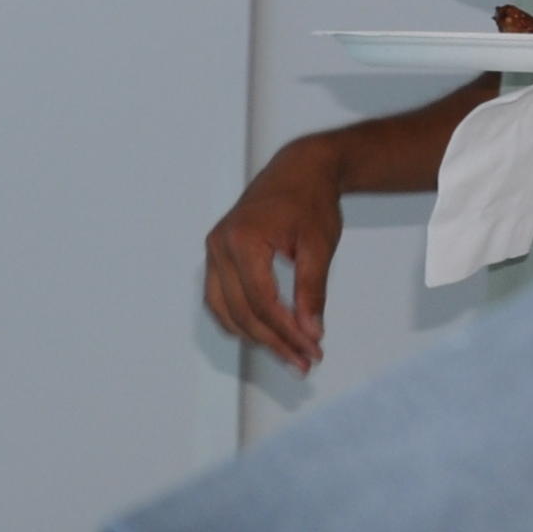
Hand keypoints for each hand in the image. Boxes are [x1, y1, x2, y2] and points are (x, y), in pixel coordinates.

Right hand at [202, 137, 340, 371]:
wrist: (299, 170)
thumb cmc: (310, 202)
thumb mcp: (318, 247)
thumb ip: (312, 291)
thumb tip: (311, 332)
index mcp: (242, 240)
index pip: (262, 301)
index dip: (287, 332)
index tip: (313, 351)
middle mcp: (219, 245)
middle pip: (242, 311)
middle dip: (275, 341)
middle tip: (305, 361)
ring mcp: (214, 250)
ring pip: (224, 310)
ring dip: (255, 337)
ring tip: (288, 353)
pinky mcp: (218, 254)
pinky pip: (219, 298)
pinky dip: (239, 320)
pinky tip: (264, 333)